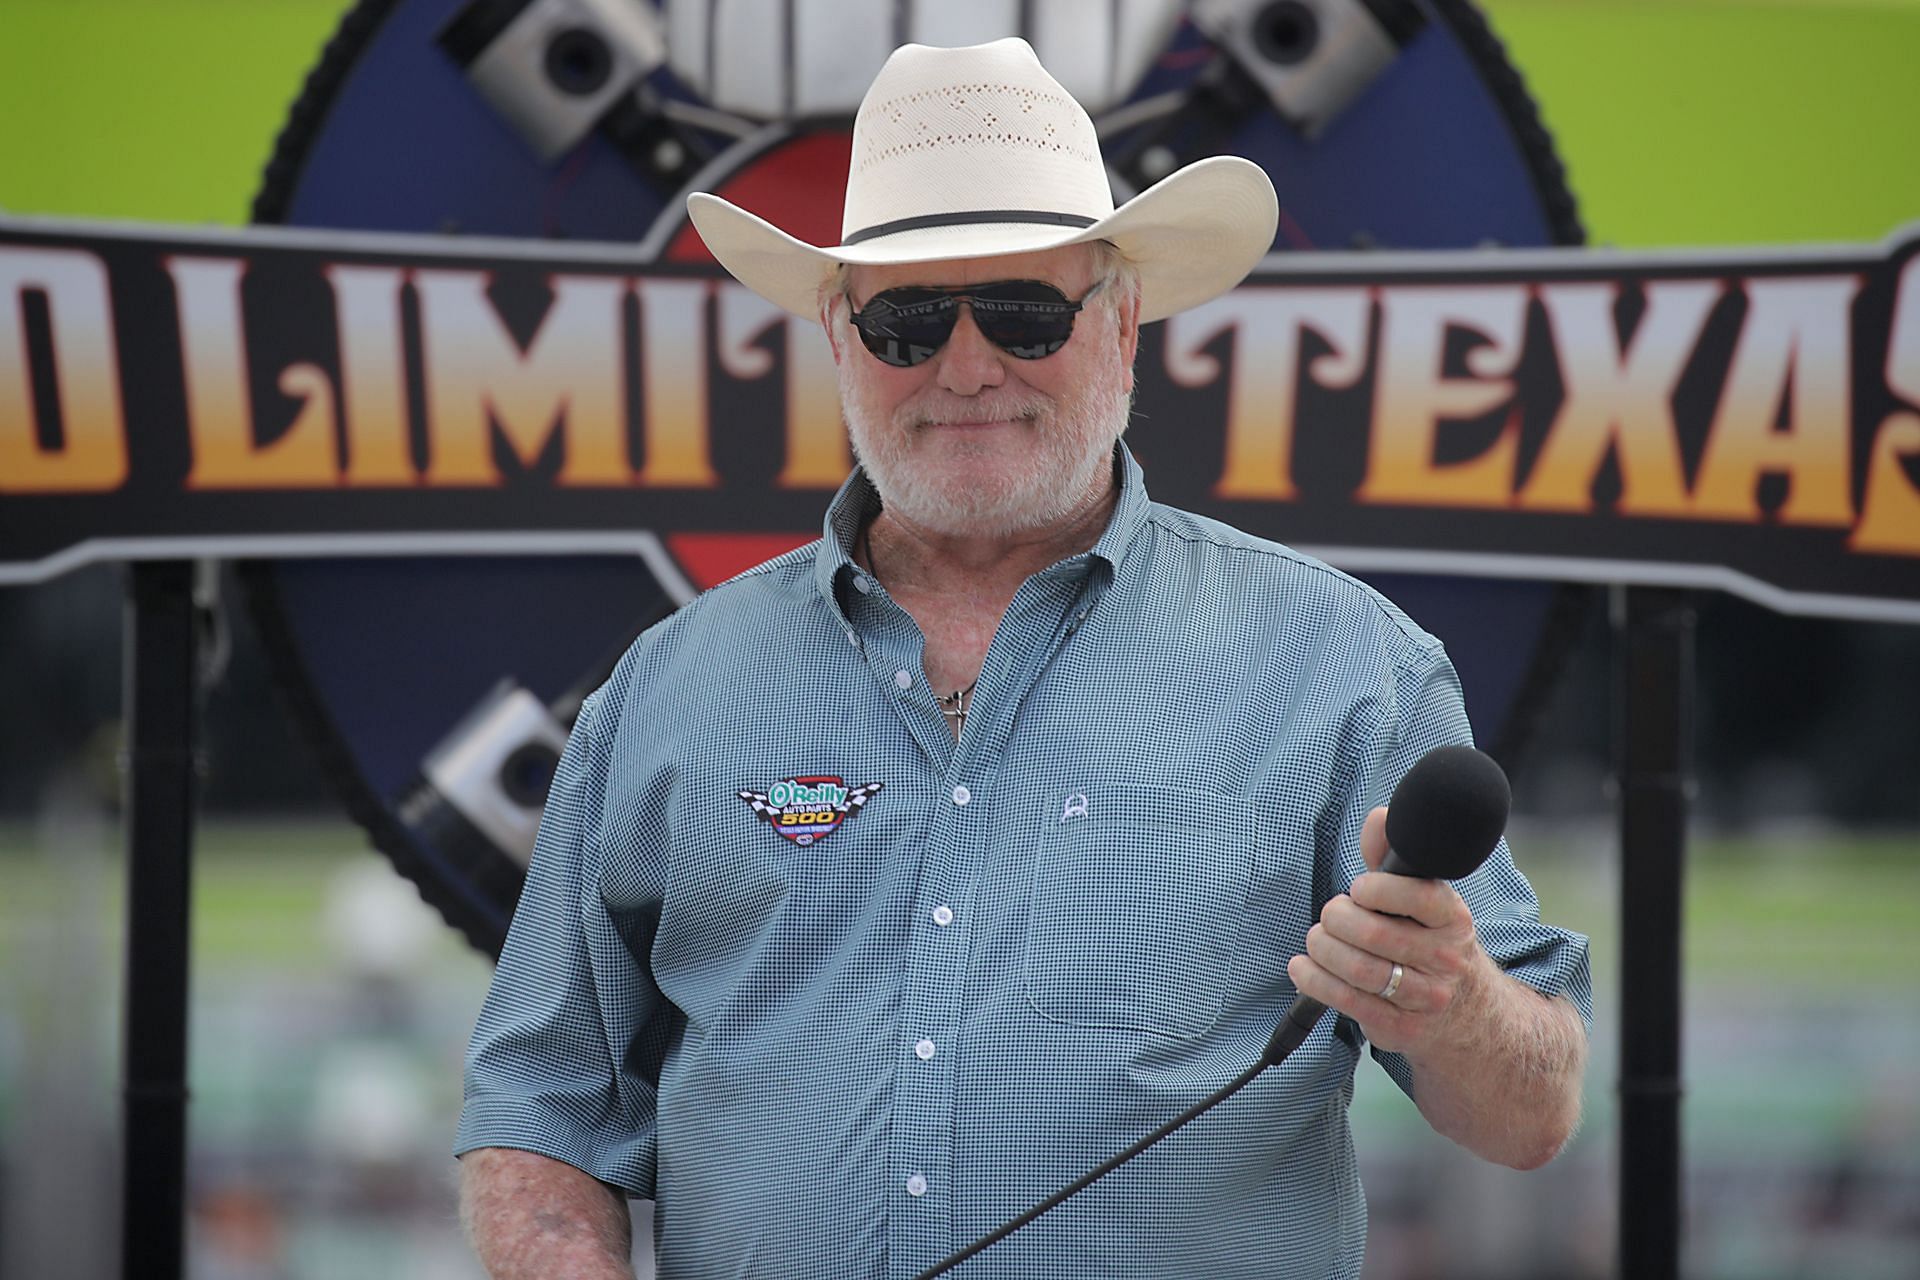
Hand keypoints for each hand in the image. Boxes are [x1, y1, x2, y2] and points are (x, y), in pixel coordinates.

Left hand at [1285, 805, 1499, 1059]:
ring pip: (1358, 969)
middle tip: (1329, 917)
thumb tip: (1379, 817)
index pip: (1416, 896)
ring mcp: (1425, 997)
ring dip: (1322, 949)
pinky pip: (1346, 1001)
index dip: (1375, 889)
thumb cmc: (1431, 944)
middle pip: (1374, 934)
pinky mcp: (1401, 1027)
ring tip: (1317, 941)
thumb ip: (1394, 858)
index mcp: (1453, 918)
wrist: (1469, 1016)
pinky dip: (1314, 980)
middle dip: (1336, 919)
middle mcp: (1445, 958)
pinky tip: (1303, 968)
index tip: (1358, 890)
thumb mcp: (1425, 900)